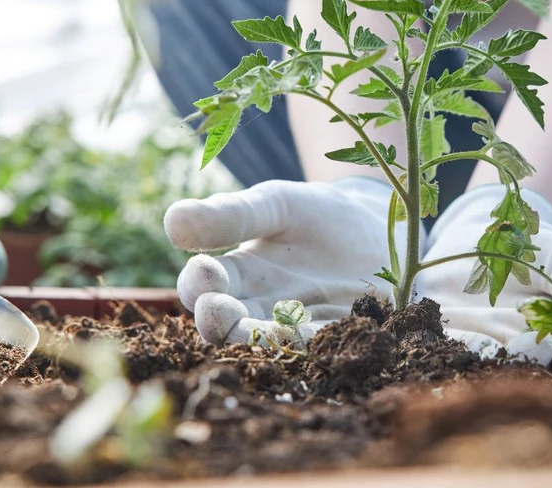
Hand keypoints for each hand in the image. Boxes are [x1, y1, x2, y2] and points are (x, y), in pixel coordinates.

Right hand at [164, 177, 404, 345]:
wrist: (378, 228)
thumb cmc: (316, 215)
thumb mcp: (275, 205)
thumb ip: (231, 215)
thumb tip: (172, 221)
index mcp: (239, 275)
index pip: (204, 286)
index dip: (199, 282)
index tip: (203, 271)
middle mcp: (262, 309)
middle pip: (231, 324)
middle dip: (222, 321)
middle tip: (217, 312)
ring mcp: (300, 326)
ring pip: (275, 342)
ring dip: (268, 341)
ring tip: (265, 333)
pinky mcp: (340, 334)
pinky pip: (325, 344)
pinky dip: (321, 345)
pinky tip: (323, 340)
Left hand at [413, 186, 551, 377]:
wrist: (482, 237)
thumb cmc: (541, 255)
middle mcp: (530, 356)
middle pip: (536, 367)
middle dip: (532, 359)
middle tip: (530, 350)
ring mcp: (486, 350)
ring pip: (489, 363)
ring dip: (485, 359)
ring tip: (481, 348)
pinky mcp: (444, 339)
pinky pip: (443, 348)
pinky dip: (443, 347)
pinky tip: (442, 340)